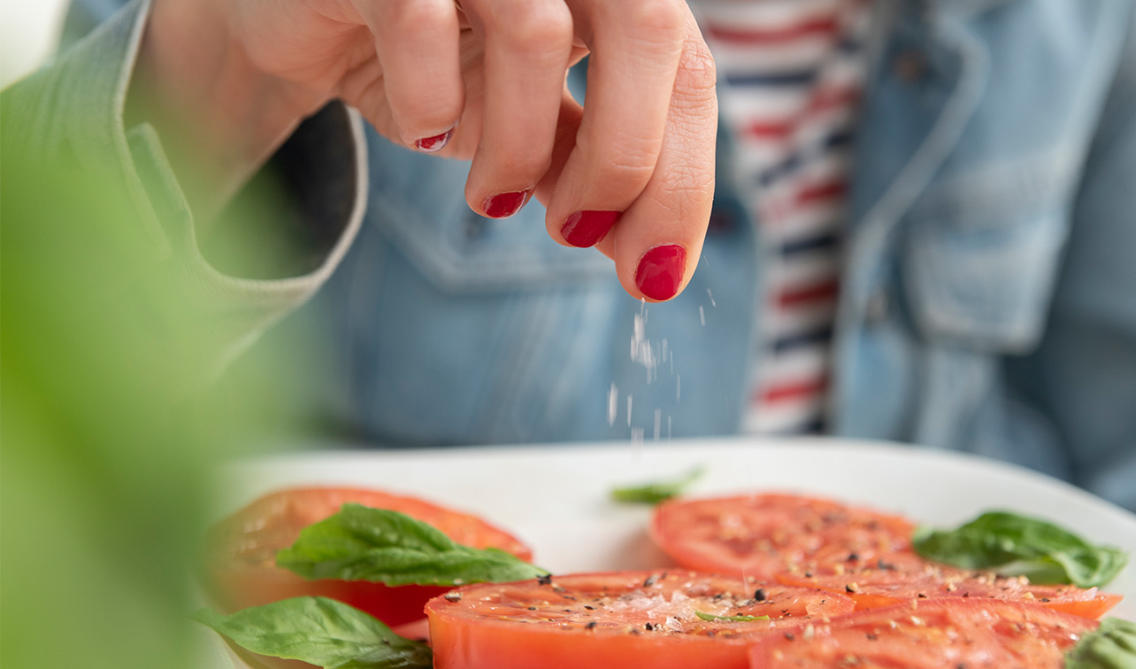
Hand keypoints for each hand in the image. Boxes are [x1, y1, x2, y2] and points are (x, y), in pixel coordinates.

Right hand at [138, 0, 717, 300]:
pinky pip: (419, 21)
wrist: (305, 23)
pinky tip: (423, 130)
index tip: (654, 278)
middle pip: (649, 28)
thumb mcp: (526, 126)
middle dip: (626, 159)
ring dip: (518, 148)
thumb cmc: (432, 61)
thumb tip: (653, 262)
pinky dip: (430, 101)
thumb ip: (589, 172)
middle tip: (576, 236)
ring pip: (534, 31)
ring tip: (489, 196)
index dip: (684, 181)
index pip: (688, 72)